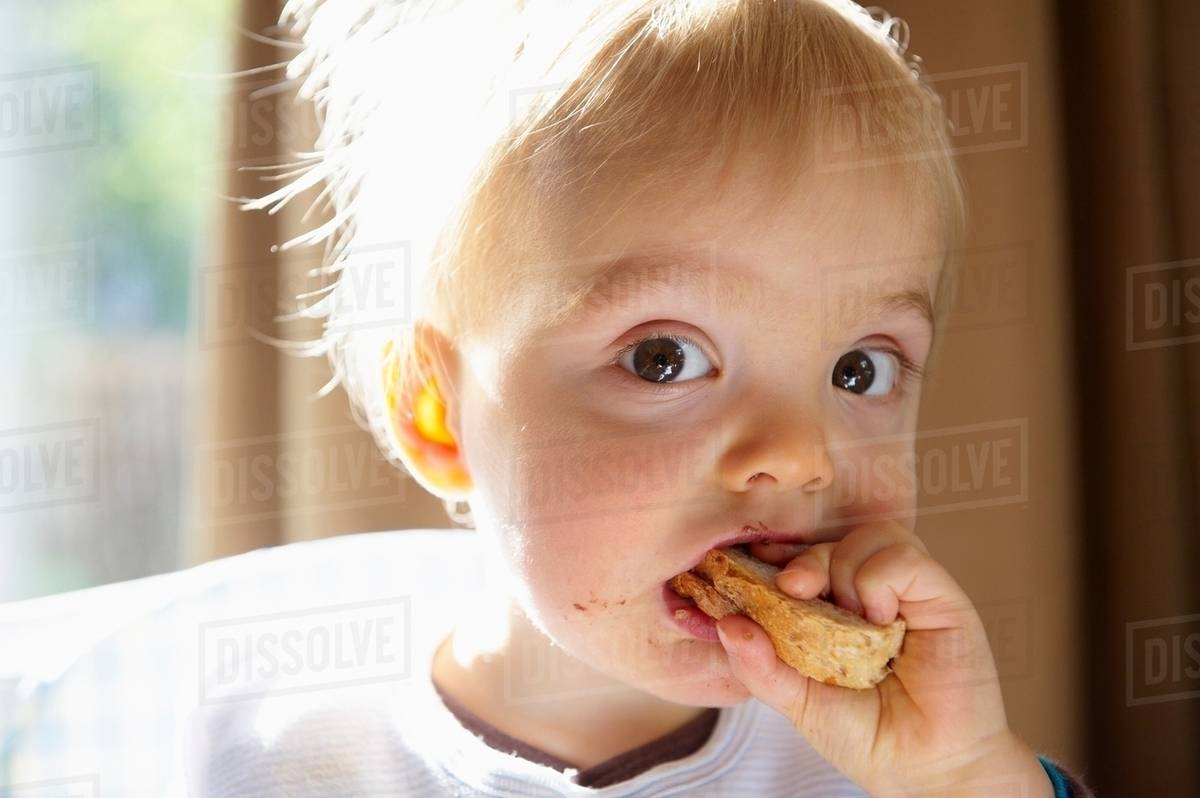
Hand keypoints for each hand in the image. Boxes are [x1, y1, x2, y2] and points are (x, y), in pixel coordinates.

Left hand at [714, 520, 1052, 797]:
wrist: (923, 771)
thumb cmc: (866, 737)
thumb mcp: (799, 701)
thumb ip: (761, 665)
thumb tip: (726, 623)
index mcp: (835, 611)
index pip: (805, 557)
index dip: (779, 553)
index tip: (752, 561)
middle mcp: (871, 594)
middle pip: (834, 539)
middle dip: (804, 557)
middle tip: (791, 588)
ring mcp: (907, 592)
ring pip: (872, 535)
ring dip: (844, 565)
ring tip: (847, 615)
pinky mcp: (942, 597)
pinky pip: (905, 556)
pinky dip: (879, 578)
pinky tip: (876, 617)